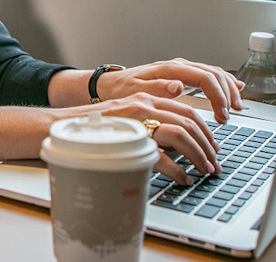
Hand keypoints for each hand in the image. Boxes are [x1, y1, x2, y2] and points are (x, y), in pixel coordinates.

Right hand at [85, 93, 220, 184]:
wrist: (61, 125)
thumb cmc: (95, 126)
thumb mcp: (128, 116)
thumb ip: (151, 122)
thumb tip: (179, 143)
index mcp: (146, 97)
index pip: (186, 109)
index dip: (205, 130)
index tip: (213, 147)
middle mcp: (144, 103)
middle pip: (188, 121)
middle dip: (207, 145)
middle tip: (213, 164)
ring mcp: (135, 118)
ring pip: (180, 134)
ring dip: (198, 155)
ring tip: (204, 171)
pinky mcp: (126, 136)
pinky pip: (160, 154)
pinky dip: (176, 169)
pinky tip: (182, 178)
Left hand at [95, 58, 244, 123]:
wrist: (111, 85)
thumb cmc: (122, 90)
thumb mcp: (135, 92)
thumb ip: (157, 88)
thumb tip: (178, 86)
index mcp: (170, 69)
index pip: (204, 77)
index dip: (217, 95)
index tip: (222, 114)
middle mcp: (178, 66)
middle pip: (214, 74)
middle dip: (227, 94)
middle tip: (230, 115)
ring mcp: (182, 70)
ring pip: (214, 73)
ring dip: (228, 89)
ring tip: (236, 108)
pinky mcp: (183, 76)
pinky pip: (209, 76)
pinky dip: (223, 83)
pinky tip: (235, 89)